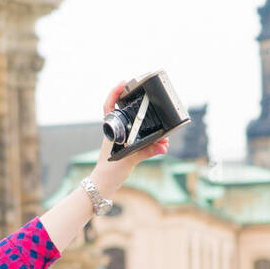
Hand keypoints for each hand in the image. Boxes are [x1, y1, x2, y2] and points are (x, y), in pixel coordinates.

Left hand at [91, 78, 170, 192]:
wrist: (104, 186)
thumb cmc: (109, 171)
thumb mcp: (128, 159)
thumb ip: (146, 151)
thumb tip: (163, 146)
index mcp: (112, 130)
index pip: (110, 106)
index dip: (115, 93)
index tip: (124, 83)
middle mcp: (117, 133)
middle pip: (130, 115)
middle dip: (145, 112)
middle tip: (155, 107)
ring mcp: (123, 140)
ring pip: (139, 130)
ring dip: (153, 132)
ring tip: (165, 138)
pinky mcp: (129, 150)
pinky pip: (144, 142)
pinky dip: (153, 143)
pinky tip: (163, 146)